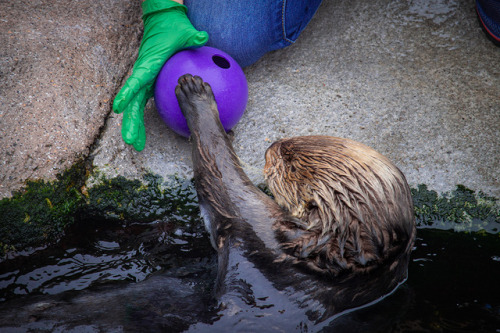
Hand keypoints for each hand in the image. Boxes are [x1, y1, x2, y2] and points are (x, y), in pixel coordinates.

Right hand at [113, 0, 207, 150]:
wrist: (163, 21)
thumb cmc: (172, 27)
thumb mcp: (185, 31)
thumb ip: (192, 37)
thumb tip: (202, 37)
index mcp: (149, 63)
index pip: (136, 80)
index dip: (128, 93)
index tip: (118, 107)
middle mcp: (142, 73)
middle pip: (133, 101)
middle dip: (131, 121)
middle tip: (131, 140)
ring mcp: (143, 79)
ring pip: (135, 106)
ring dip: (134, 125)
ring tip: (136, 144)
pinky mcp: (146, 82)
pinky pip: (141, 103)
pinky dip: (139, 118)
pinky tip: (140, 134)